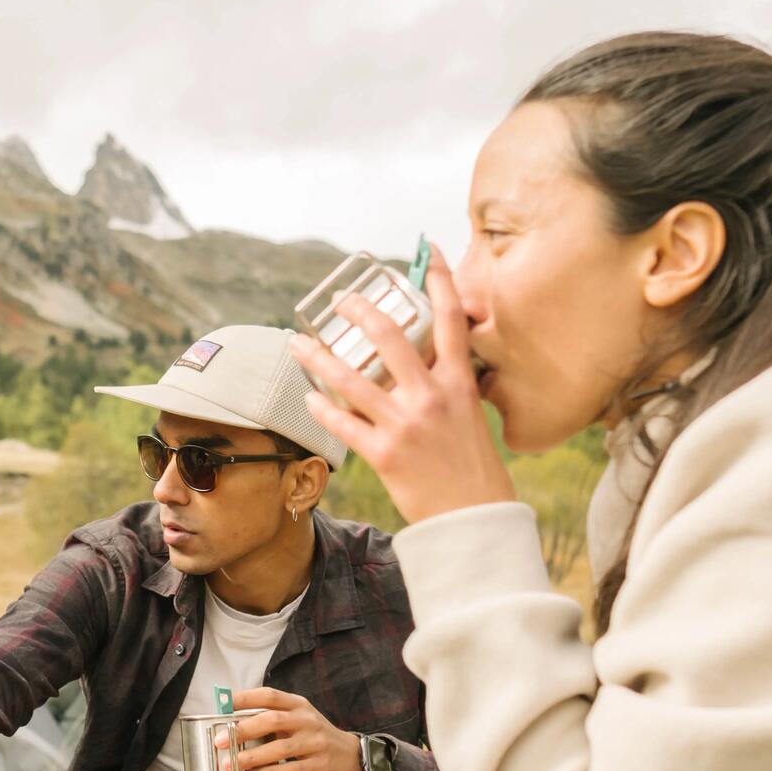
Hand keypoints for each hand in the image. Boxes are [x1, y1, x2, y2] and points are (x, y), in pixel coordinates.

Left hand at [222, 688, 362, 770]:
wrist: (352, 757)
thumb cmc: (315, 737)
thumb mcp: (298, 720)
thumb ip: (273, 718)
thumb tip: (234, 722)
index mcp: (298, 705)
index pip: (269, 695)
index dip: (246, 698)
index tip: (224, 704)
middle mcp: (306, 720)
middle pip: (272, 720)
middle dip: (244, 730)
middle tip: (222, 740)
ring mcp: (314, 742)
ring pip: (280, 748)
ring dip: (252, 756)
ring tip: (232, 763)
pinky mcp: (319, 765)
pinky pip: (290, 770)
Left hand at [288, 244, 515, 523]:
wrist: (474, 520)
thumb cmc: (474, 469)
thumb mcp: (472, 417)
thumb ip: (450, 387)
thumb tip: (432, 363)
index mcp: (459, 383)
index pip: (451, 320)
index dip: (442, 281)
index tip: (431, 251)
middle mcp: (431, 397)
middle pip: (390, 337)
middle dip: (360, 312)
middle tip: (341, 299)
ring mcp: (405, 424)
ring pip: (351, 379)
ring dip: (318, 358)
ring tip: (297, 344)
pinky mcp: (383, 453)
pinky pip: (342, 423)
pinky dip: (322, 408)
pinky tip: (307, 397)